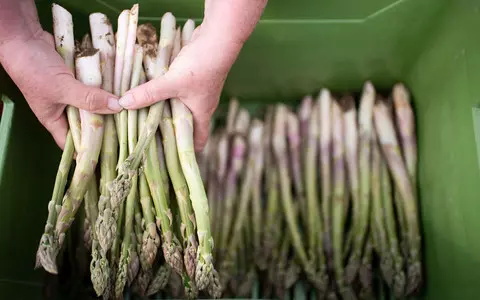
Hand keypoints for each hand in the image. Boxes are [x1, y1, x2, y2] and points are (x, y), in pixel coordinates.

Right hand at [0, 1, 120, 148]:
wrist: (24, 37)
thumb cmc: (33, 69)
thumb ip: (88, 99)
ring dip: (108, 103)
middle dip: (106, 124)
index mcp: (54, 119)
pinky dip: (105, 85)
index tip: (109, 153)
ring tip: (131, 110)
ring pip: (93, 102)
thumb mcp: (62, 88)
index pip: (72, 142)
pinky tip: (123, 88)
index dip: (88, 150)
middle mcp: (64, 108)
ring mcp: (72, 92)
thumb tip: (117, 107)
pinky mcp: (78, 77)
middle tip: (128, 128)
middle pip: (88, 122)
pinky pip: (94, 85)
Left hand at [117, 24, 241, 150]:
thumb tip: (123, 104)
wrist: (218, 39)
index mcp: (201, 114)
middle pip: (185, 125)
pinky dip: (166, 93)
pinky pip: (177, 91)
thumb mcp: (172, 82)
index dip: (185, 152)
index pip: (197, 142)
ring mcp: (197, 91)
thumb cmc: (202, 66)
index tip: (166, 157)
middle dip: (168, 132)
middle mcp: (201, 106)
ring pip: (180, 107)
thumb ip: (149, 93)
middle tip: (147, 137)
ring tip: (143, 114)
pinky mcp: (193, 77)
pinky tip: (151, 90)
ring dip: (165, 110)